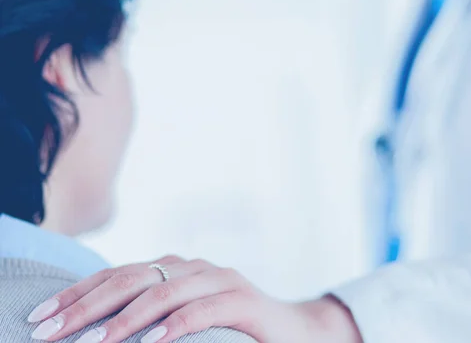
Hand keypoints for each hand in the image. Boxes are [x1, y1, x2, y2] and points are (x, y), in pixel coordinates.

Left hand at [27, 255, 362, 342]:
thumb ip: (150, 314)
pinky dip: (176, 325)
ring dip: (125, 319)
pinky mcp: (244, 301)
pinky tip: (152, 342)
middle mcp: (194, 267)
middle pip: (133, 278)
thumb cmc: (233, 329)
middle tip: (50, 331)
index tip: (42, 317)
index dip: (78, 292)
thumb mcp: (185, 318)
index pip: (117, 273)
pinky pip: (204, 310)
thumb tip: (98, 329)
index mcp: (176, 268)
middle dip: (88, 305)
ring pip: (165, 291)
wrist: (295, 331)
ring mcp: (221, 280)